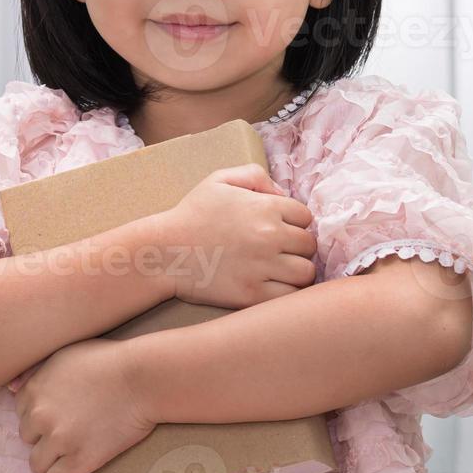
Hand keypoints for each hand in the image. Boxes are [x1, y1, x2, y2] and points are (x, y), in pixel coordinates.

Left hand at [12, 338, 156, 472]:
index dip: (37, 416)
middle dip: (43, 437)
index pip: (21, 412)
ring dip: (48, 462)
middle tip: (67, 433)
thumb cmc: (107, 361)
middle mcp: (40, 415)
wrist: (140, 378)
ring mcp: (59, 440)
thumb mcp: (63, 355)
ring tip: (63, 460)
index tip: (52, 418)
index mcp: (35, 389)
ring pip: (37, 463)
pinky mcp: (79, 460)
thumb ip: (36, 373)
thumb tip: (10, 389)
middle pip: (28, 437)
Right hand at [159, 164, 318, 309]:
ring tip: (278, 270)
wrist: (164, 252)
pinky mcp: (253, 295)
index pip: (305, 217)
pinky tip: (271, 286)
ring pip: (306, 273)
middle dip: (297, 247)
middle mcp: (269, 236)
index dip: (293, 222)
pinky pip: (290, 297)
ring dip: (296, 271)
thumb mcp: (219, 180)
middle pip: (309, 245)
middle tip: (278, 250)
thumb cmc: (191, 215)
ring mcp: (262, 267)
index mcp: (265, 207)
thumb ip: (255, 176)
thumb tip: (282, 194)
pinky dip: (286, 293)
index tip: (278, 229)